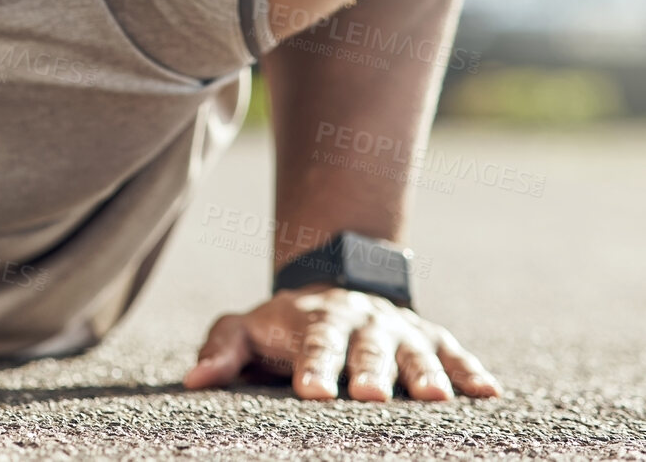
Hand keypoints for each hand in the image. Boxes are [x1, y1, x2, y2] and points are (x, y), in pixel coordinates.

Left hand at [182, 284, 501, 400]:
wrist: (333, 284)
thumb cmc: (282, 325)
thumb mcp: (246, 328)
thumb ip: (223, 350)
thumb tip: (193, 380)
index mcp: (314, 321)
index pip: (312, 345)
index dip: (313, 368)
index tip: (312, 394)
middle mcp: (360, 322)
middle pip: (365, 348)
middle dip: (369, 371)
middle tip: (371, 396)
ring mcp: (399, 330)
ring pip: (412, 351)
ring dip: (425, 374)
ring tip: (435, 399)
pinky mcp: (432, 338)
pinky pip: (454, 353)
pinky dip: (471, 372)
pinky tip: (489, 394)